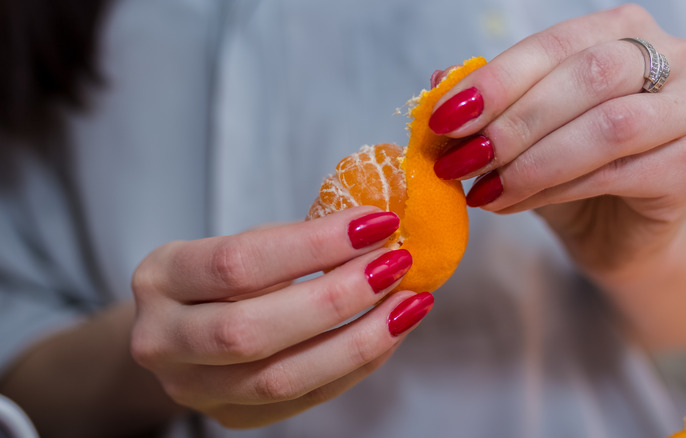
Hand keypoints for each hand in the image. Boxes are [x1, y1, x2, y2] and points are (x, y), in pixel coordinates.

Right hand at [130, 206, 432, 427]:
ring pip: (280, 379)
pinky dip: (357, 365)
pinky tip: (391, 332)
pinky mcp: (231, 417)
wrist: (183, 327)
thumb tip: (378, 230)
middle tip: (394, 265)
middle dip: (336, 298)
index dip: (313, 245)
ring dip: (358, 340)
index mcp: (161, 278)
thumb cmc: (222, 275)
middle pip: (252, 331)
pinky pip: (305, 399)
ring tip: (408, 303)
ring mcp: (193, 389)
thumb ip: (298, 242)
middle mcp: (162, 340)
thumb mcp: (243, 243)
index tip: (375, 223)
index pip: (237, 263)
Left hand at [430, 4, 685, 277]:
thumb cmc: (567, 170)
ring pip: (607, 126)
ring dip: (532, 160)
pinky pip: (614, 173)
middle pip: (586, 76)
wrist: (613, 231)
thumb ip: (490, 103)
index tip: (444, 118)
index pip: (553, 44)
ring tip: (483, 187)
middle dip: (513, 122)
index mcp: (622, 30)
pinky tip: (511, 203)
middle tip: (460, 159)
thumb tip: (438, 83)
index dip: (495, 81)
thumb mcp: (521, 130)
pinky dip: (552, 190)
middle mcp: (671, 57)